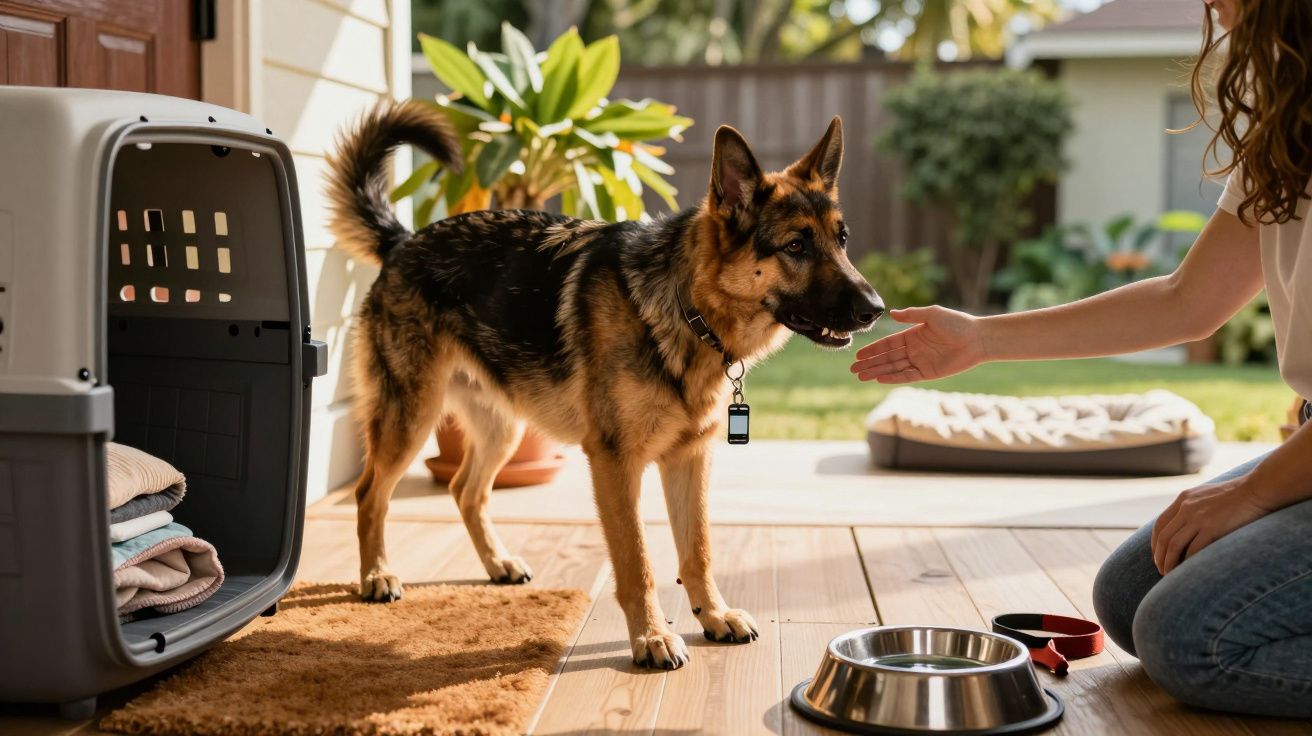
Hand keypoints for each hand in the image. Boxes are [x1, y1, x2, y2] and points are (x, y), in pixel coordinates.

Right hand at [849, 306, 984, 382]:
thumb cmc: (957, 323)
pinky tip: (880, 378)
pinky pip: (907, 376)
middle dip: (870, 363)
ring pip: (894, 368)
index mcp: (913, 335)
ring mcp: (921, 362)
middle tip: (853, 369)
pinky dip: (893, 378)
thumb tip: (892, 313)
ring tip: (861, 376)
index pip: (888, 344)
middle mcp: (914, 350)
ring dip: (877, 372)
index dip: (873, 349)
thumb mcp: (932, 314)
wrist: (977, 338)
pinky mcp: (929, 373)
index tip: (858, 354)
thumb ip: (911, 315)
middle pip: (887, 358)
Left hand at [1151, 475, 1273, 574]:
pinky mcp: (1212, 528)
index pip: (1160, 524)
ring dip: (1169, 562)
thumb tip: (1184, 524)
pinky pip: (1193, 550)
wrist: (1257, 490)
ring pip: (1174, 545)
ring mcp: (1198, 518)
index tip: (1157, 555)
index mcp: (1184, 499)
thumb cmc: (1237, 494)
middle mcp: (1186, 508)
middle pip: (1164, 537)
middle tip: (1161, 570)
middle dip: (1160, 556)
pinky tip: (1188, 571)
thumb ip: (1193, 506)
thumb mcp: (1207, 494)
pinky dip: (1187, 563)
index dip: (1155, 543)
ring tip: (1169, 574)